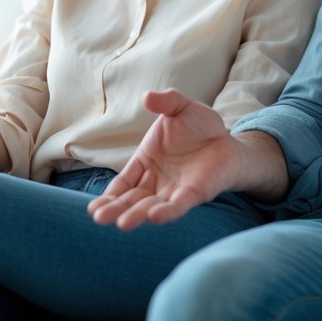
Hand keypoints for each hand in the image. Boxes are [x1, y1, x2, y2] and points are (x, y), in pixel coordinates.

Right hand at [88, 89, 243, 230]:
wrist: (229, 140)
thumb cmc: (201, 126)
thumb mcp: (181, 107)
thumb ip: (166, 101)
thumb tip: (147, 96)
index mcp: (146, 162)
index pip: (123, 183)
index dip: (109, 196)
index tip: (93, 208)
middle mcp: (156, 181)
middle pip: (132, 199)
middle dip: (116, 209)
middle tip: (99, 219)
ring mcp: (174, 190)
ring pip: (151, 206)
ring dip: (137, 214)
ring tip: (122, 224)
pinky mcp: (195, 193)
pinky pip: (178, 205)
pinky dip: (167, 212)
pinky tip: (154, 217)